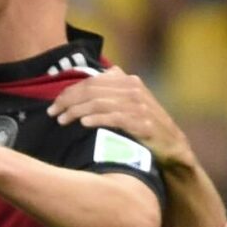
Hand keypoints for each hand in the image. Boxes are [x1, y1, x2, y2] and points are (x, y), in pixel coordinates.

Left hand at [51, 67, 190, 166]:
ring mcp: (139, 105)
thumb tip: (78, 91)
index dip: (68, 92)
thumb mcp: (128, 103)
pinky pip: (114, 117)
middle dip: (68, 101)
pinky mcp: (143, 122)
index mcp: (127, 80)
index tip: (54, 105)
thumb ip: (109, 93)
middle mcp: (133, 88)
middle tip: (53, 113)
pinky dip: (96, 119)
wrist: (172, 146)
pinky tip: (83, 124)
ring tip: (62, 121)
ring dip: (76, 111)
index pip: (90, 81)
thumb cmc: (144, 126)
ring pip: (99, 102)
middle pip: (91, 90)